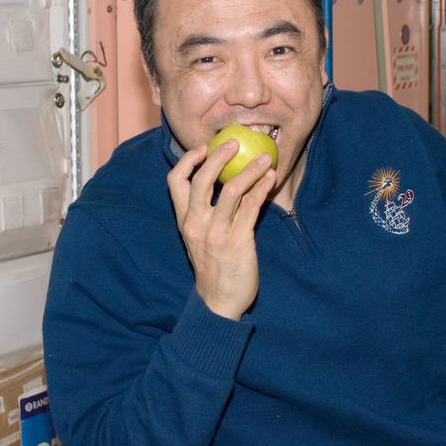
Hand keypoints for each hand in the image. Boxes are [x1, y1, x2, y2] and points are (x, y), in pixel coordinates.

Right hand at [167, 140, 276, 319]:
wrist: (219, 302)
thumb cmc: (212, 268)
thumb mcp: (199, 239)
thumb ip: (204, 214)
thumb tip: (222, 183)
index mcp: (184, 221)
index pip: (175, 182)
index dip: (187, 160)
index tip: (203, 148)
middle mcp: (196, 224)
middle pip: (202, 179)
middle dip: (219, 156)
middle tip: (235, 143)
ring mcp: (217, 233)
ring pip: (231, 189)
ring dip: (250, 169)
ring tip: (265, 158)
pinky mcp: (238, 241)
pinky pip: (251, 207)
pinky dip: (262, 188)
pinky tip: (271, 179)